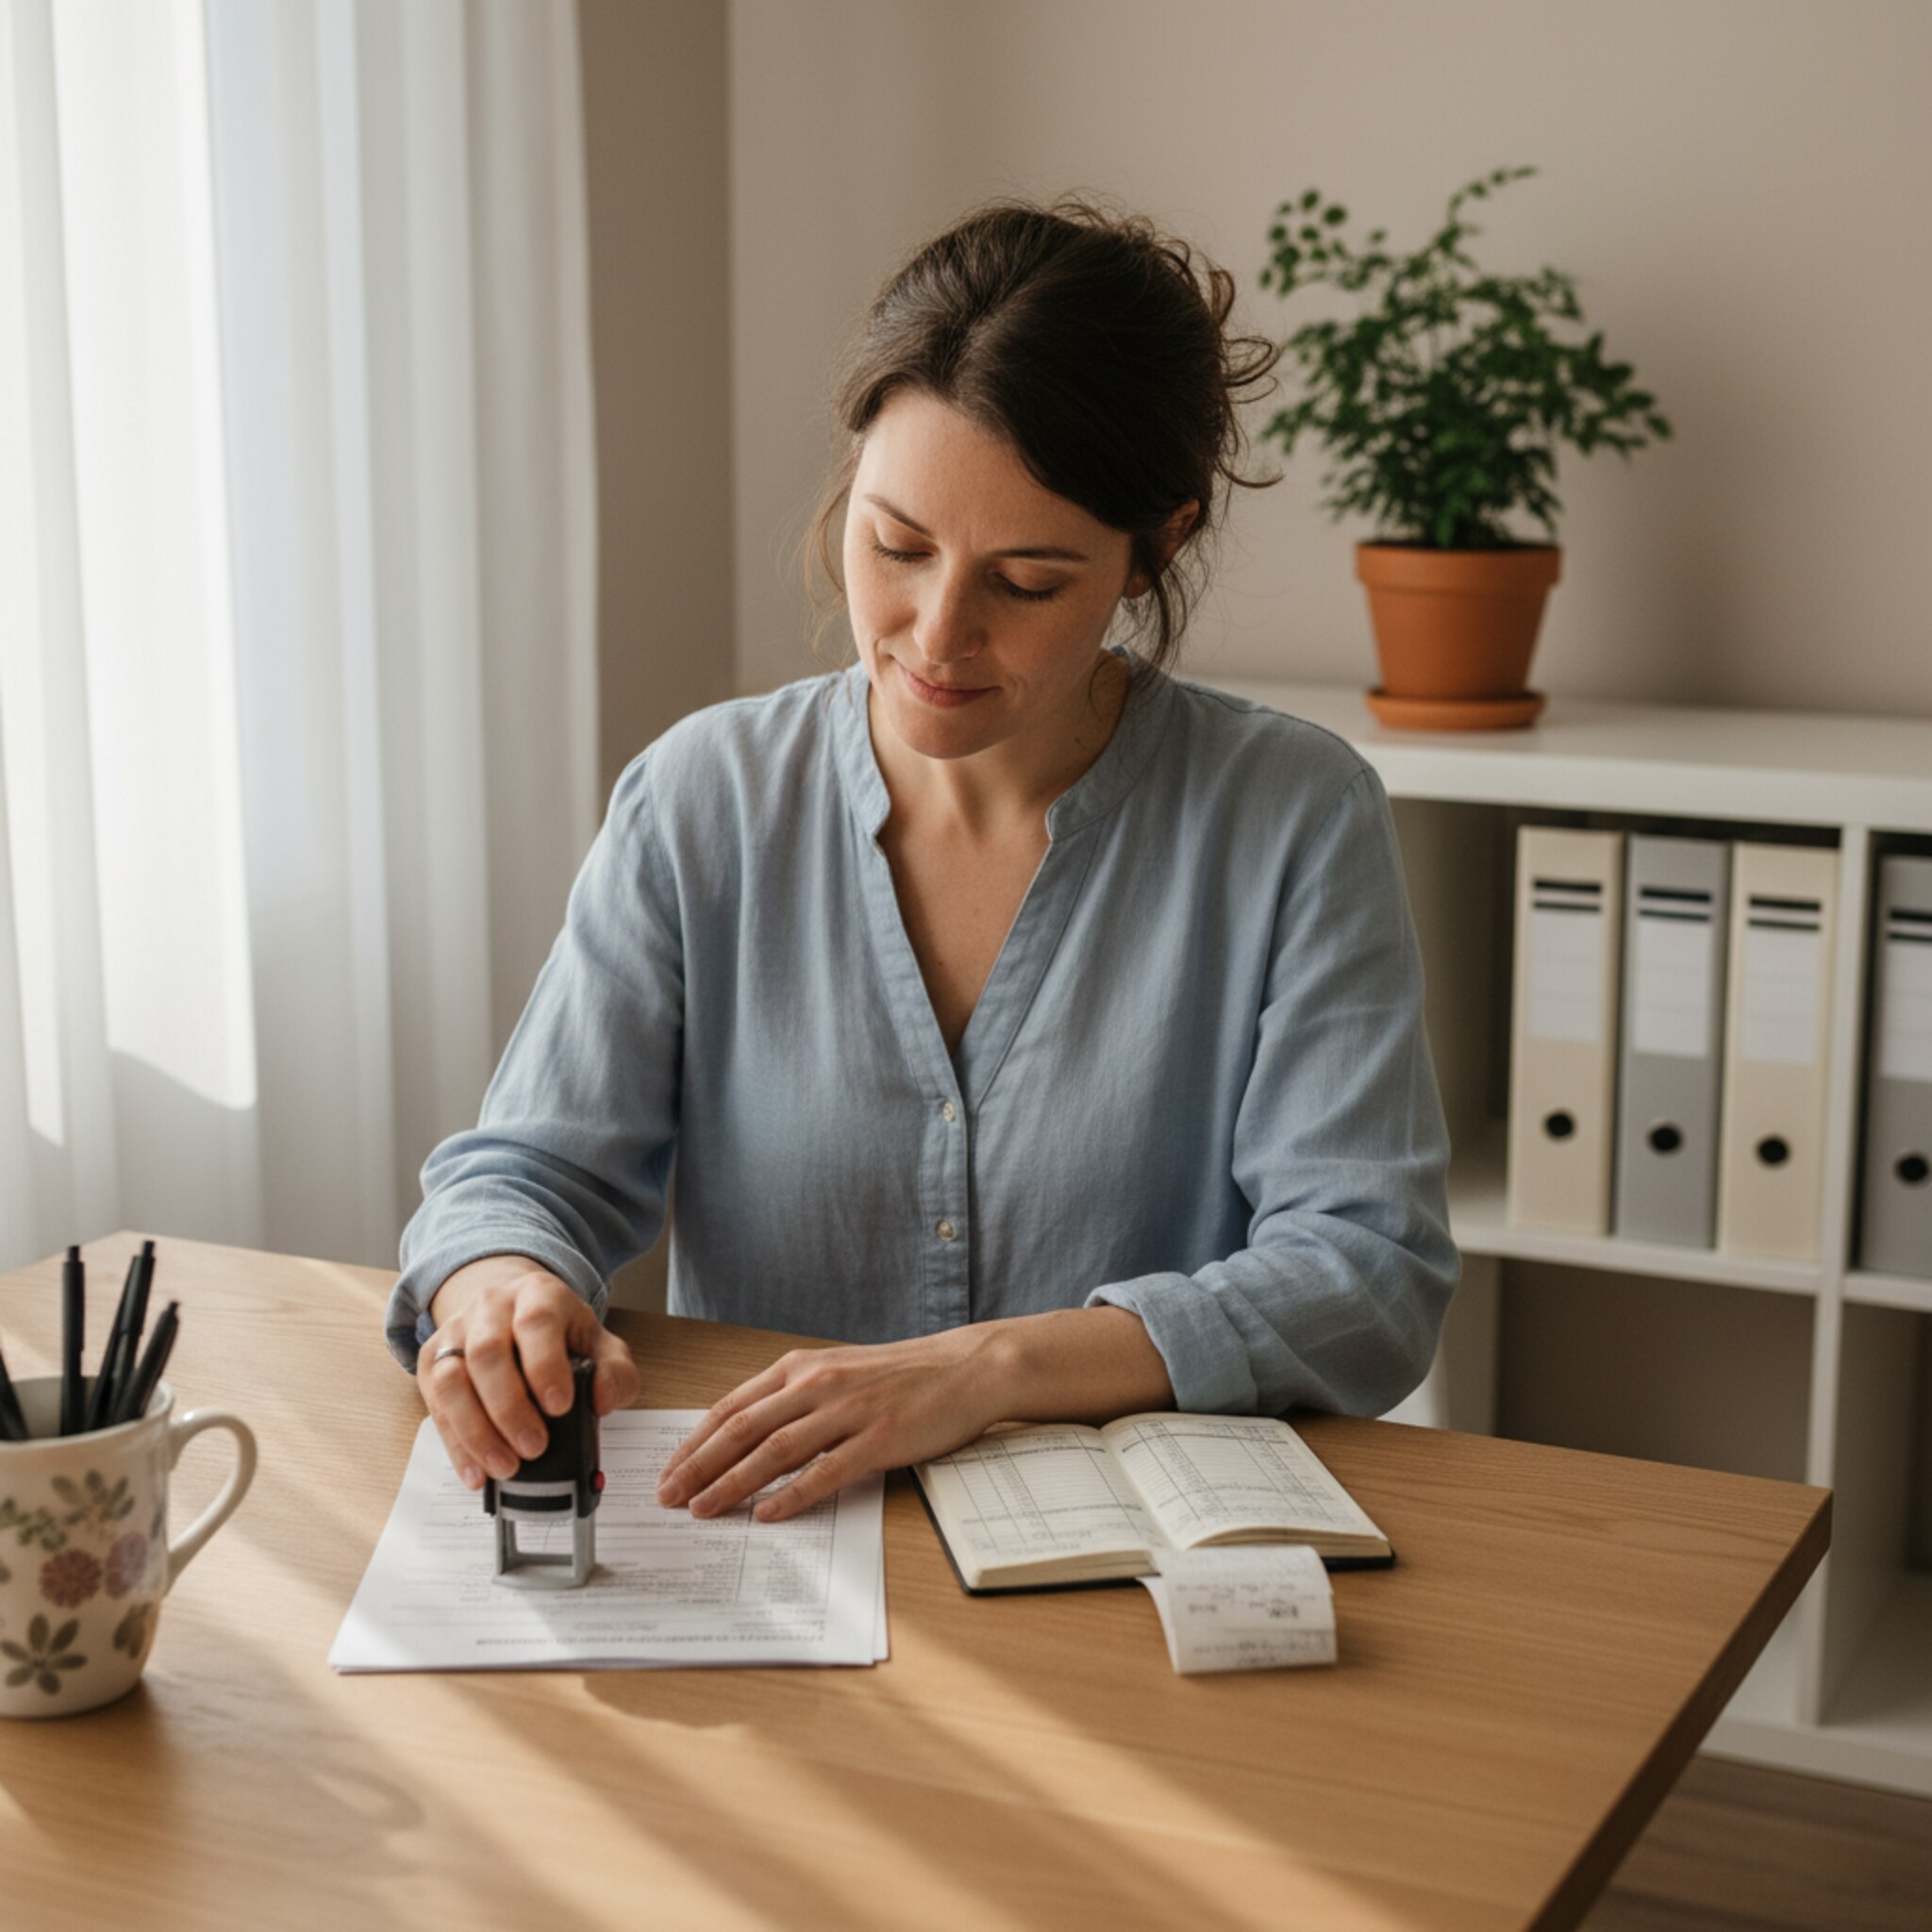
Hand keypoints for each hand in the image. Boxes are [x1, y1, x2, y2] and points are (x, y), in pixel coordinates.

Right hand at [419, 1255, 637, 1489]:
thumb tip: (602, 1401)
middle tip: (535, 1448)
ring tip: (506, 1466)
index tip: (560, 1406)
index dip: (545, 1365)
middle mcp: (491, 1306)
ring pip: (451, 1379)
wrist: (512, 1310)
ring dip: (476, 1431)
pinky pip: (435, 1404)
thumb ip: (615, 1373)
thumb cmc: (561, 1335)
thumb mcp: (601, 1345)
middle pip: (487, 1353)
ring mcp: (455, 1331)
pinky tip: (476, 1472)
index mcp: (538, 1294)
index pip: (536, 1322)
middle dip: (509, 1408)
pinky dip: (456, 1445)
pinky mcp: (431, 1360)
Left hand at [655, 1326, 1010, 1522]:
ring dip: (732, 1483)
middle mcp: (818, 1383)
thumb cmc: (901, 1375)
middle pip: (742, 1428)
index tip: (668, 1470)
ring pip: (774, 1450)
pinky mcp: (879, 1438)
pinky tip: (767, 1514)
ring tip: (703, 1510)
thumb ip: (793, 1399)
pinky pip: (825, 1470)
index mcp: (802, 1367)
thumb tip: (744, 1438)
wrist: (965, 1367)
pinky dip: (791, 1494)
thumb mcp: (837, 1373)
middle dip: (698, 1466)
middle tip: (668, 1497)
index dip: (694, 1442)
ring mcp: (849, 1410)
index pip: (732, 1407)